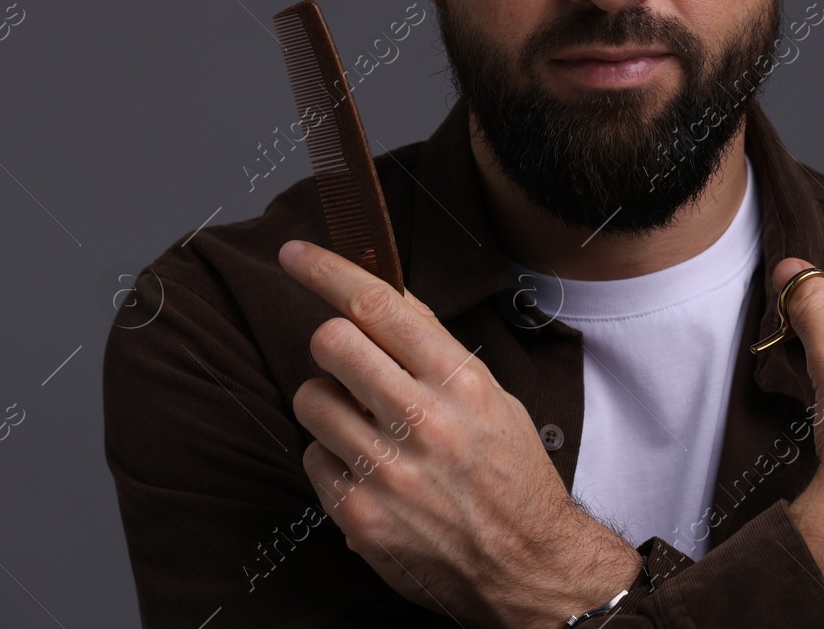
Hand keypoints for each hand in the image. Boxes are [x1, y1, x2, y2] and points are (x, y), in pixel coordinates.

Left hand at [277, 239, 639, 628]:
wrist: (529, 568)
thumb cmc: (511, 475)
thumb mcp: (491, 396)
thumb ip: (434, 347)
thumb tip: (383, 294)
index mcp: (460, 382)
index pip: (377, 305)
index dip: (325, 270)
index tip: (294, 255)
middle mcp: (422, 422)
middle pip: (330, 342)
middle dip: (331, 344)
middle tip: (348, 363)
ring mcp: (387, 472)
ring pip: (310, 399)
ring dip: (328, 404)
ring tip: (365, 427)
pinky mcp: (360, 515)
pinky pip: (311, 457)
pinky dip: (331, 459)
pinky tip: (368, 472)